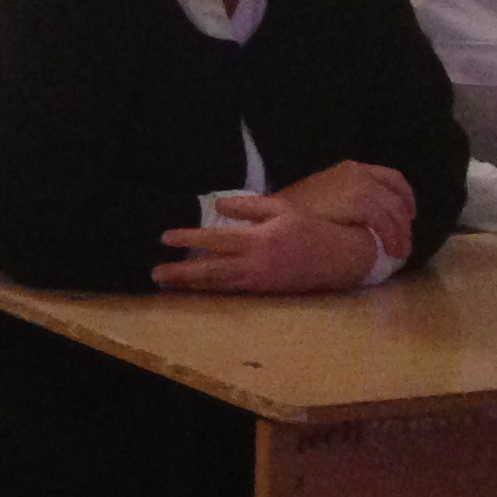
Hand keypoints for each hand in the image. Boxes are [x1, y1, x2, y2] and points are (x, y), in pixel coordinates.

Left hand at [155, 202, 381, 293]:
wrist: (341, 258)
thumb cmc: (309, 228)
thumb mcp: (281, 208)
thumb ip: (248, 206)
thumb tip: (217, 205)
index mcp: (260, 239)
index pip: (217, 240)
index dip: (190, 239)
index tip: (165, 238)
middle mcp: (256, 264)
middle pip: (212, 270)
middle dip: (182, 273)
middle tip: (155, 272)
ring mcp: (260, 281)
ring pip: (218, 284)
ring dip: (190, 284)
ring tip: (165, 281)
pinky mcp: (264, 291)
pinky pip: (231, 290)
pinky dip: (209, 288)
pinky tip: (193, 286)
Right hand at [269, 161, 416, 262]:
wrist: (277, 213)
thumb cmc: (295, 210)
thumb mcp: (324, 195)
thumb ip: (346, 197)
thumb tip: (366, 216)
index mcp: (351, 168)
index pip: (392, 177)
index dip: (406, 197)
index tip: (409, 215)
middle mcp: (359, 173)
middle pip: (398, 195)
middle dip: (406, 218)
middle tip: (406, 238)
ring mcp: (359, 186)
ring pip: (395, 211)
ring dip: (402, 233)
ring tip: (401, 251)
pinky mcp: (359, 203)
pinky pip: (386, 222)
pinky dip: (393, 237)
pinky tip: (392, 251)